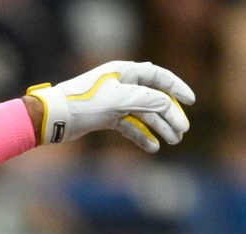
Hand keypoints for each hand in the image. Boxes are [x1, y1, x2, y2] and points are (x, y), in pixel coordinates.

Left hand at [26, 60, 195, 151]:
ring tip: (173, 141)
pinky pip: (129, 126)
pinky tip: (153, 147)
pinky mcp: (107, 118)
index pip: (158, 76)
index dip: (177, 88)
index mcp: (124, 73)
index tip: (192, 102)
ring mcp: (114, 102)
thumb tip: (167, 103)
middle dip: (170, 115)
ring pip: (143, 114)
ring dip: (158, 127)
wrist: (54, 118)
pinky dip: (141, 136)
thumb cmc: (83, 103)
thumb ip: (144, 100)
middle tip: (182, 131)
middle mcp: (121, 85)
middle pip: (153, 99)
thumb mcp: (117, 100)